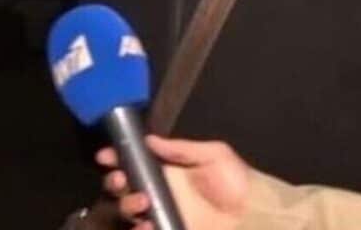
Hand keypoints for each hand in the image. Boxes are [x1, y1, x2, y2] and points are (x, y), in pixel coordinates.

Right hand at [97, 135, 251, 229]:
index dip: (117, 157)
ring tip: (141, 201)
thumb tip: (149, 140)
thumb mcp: (214, 156)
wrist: (254, 215)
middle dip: (115, 181)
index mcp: (167, 170)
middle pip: (124, 187)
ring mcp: (163, 214)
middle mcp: (159, 192)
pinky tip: (146, 225)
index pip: (134, 161)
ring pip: (129, 210)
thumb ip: (181, 149)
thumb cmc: (236, 182)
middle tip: (121, 180)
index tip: (106, 156)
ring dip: (127, 205)